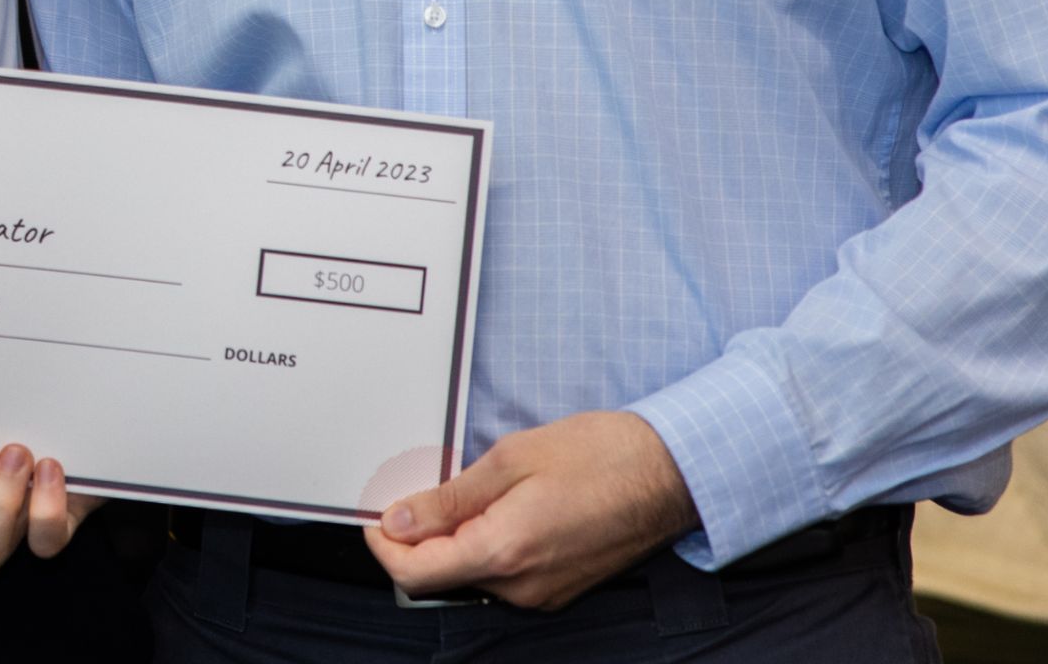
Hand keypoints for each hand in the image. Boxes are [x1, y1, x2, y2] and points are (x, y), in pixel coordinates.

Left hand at [365, 410, 697, 609]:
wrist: (670, 473)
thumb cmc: (600, 456)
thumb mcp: (510, 460)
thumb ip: (448, 499)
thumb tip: (397, 520)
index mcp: (504, 552)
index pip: (415, 575)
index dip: (383, 546)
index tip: (377, 515)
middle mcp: (523, 586)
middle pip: (439, 577)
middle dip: (416, 539)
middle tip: (415, 489)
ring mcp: (544, 593)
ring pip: (471, 575)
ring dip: (453, 540)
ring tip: (466, 491)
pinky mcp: (559, 588)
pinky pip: (503, 575)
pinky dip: (485, 545)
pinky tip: (496, 508)